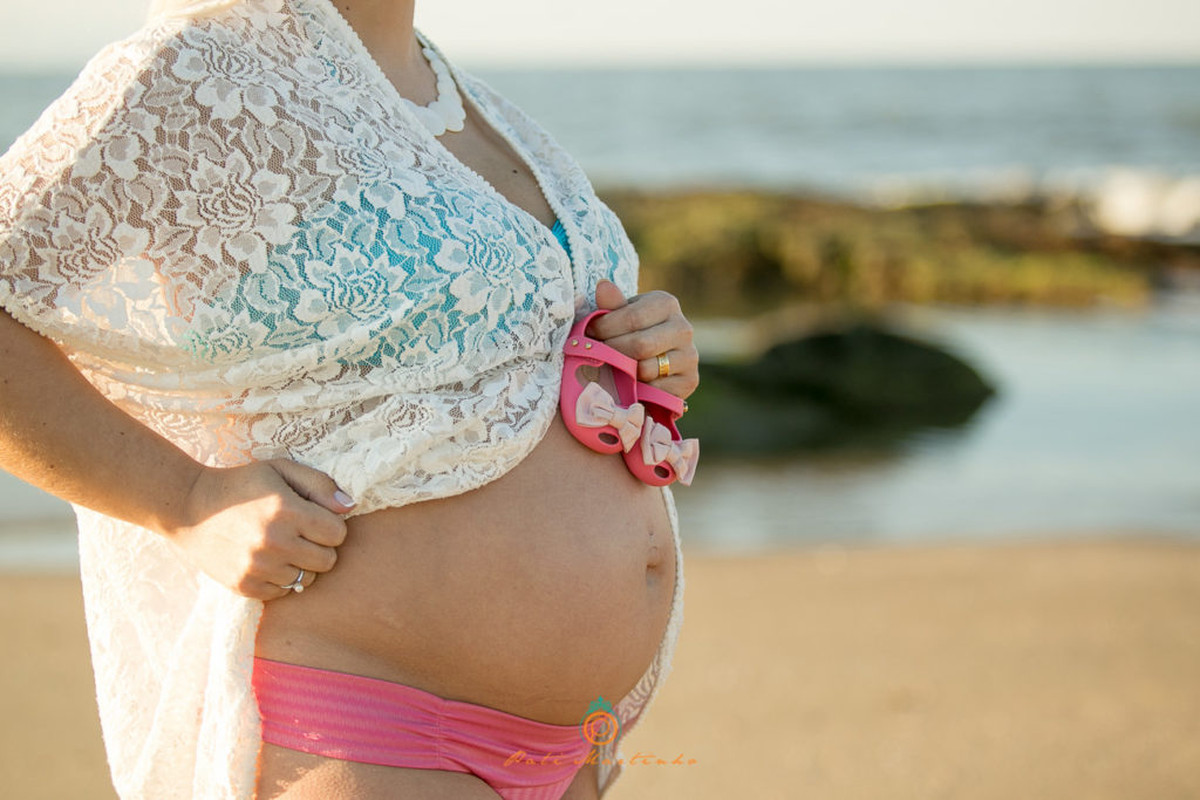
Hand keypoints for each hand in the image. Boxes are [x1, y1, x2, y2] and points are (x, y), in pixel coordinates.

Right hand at [166, 459, 355, 599]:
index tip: (314, 518)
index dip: (330, 525)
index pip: (338, 533)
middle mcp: (274, 542)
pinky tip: (266, 560)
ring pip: (306, 580)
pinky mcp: (245, 586)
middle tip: (300, 534)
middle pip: (328, 560)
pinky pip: (282, 592)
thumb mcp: (280, 470)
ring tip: (282, 546)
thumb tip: (349, 507)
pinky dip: (280, 579)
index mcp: (287, 511)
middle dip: (320, 547)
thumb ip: (319, 484)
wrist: (189, 508)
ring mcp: (258, 568)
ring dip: (300, 564)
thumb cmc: (242, 485)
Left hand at [588, 280, 698, 399]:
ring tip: (613, 367)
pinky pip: (656, 390)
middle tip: (596, 354)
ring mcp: (690, 356)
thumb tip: (603, 286)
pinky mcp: (690, 381)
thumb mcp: (619, 315)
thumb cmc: (629, 332)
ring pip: (647, 369)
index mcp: (666, 303)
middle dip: (612, 352)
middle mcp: (683, 328)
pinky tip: (631, 384)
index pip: (632, 318)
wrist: (652, 360)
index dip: (604, 329)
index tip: (589, 334)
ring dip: (624, 372)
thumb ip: (611, 304)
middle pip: (640, 345)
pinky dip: (639, 390)